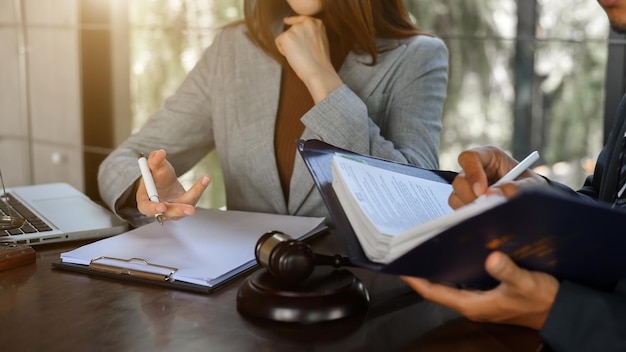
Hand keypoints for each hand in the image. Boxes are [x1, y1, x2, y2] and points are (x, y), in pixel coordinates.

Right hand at [136, 149, 210, 220]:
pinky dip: (199, 190)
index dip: (154, 209)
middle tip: (191, 209)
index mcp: (145, 201)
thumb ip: (155, 161)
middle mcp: (159, 209)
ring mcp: (172, 211)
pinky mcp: (183, 207)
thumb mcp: (153, 167)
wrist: (162, 181)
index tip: (163, 206)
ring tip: (204, 179)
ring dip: (195, 194)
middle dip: (180, 210)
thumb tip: (159, 153)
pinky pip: (192, 200)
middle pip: (169, 213)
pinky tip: (205, 179)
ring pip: (184, 207)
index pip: (147, 208)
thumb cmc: (154, 176)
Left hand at [274, 16, 342, 102]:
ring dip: (288, 48)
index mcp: (317, 24)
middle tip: (301, 54)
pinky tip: (293, 57)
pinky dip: (283, 51)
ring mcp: (296, 29)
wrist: (318, 71)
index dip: (293, 21)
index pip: (302, 19)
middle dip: (292, 41)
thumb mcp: (320, 43)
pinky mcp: (287, 36)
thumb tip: (299, 36)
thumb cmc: (320, 63)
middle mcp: (307, 23)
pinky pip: (278, 42)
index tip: (286, 21)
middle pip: (291, 30)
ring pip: (285, 37)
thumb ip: (311, 35)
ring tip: (300, 57)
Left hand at [401, 251, 558, 329]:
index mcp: (473, 304)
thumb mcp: (526, 283)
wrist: (563, 310)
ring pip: (452, 282)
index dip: (415, 279)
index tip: (400, 266)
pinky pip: (466, 279)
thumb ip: (508, 272)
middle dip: (425, 269)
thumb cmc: (543, 301)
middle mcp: (473, 303)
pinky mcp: (490, 292)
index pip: (434, 292)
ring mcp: (481, 298)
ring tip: (428, 246)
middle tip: (411, 249)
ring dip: (440, 266)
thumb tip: (492, 257)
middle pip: (439, 286)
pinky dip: (458, 265)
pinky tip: (458, 250)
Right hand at [449, 146, 547, 208]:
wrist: (529, 201)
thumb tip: (497, 194)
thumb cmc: (529, 187)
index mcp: (488, 157)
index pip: (470, 158)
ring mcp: (467, 186)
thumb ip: (519, 187)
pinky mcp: (465, 200)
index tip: (482, 191)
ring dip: (471, 206)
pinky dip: (470, 214)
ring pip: (456, 195)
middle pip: (460, 180)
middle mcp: (474, 170)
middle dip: (471, 196)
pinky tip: (485, 214)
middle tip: (485, 206)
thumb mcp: (532, 185)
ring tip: (490, 211)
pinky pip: (458, 207)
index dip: (473, 173)